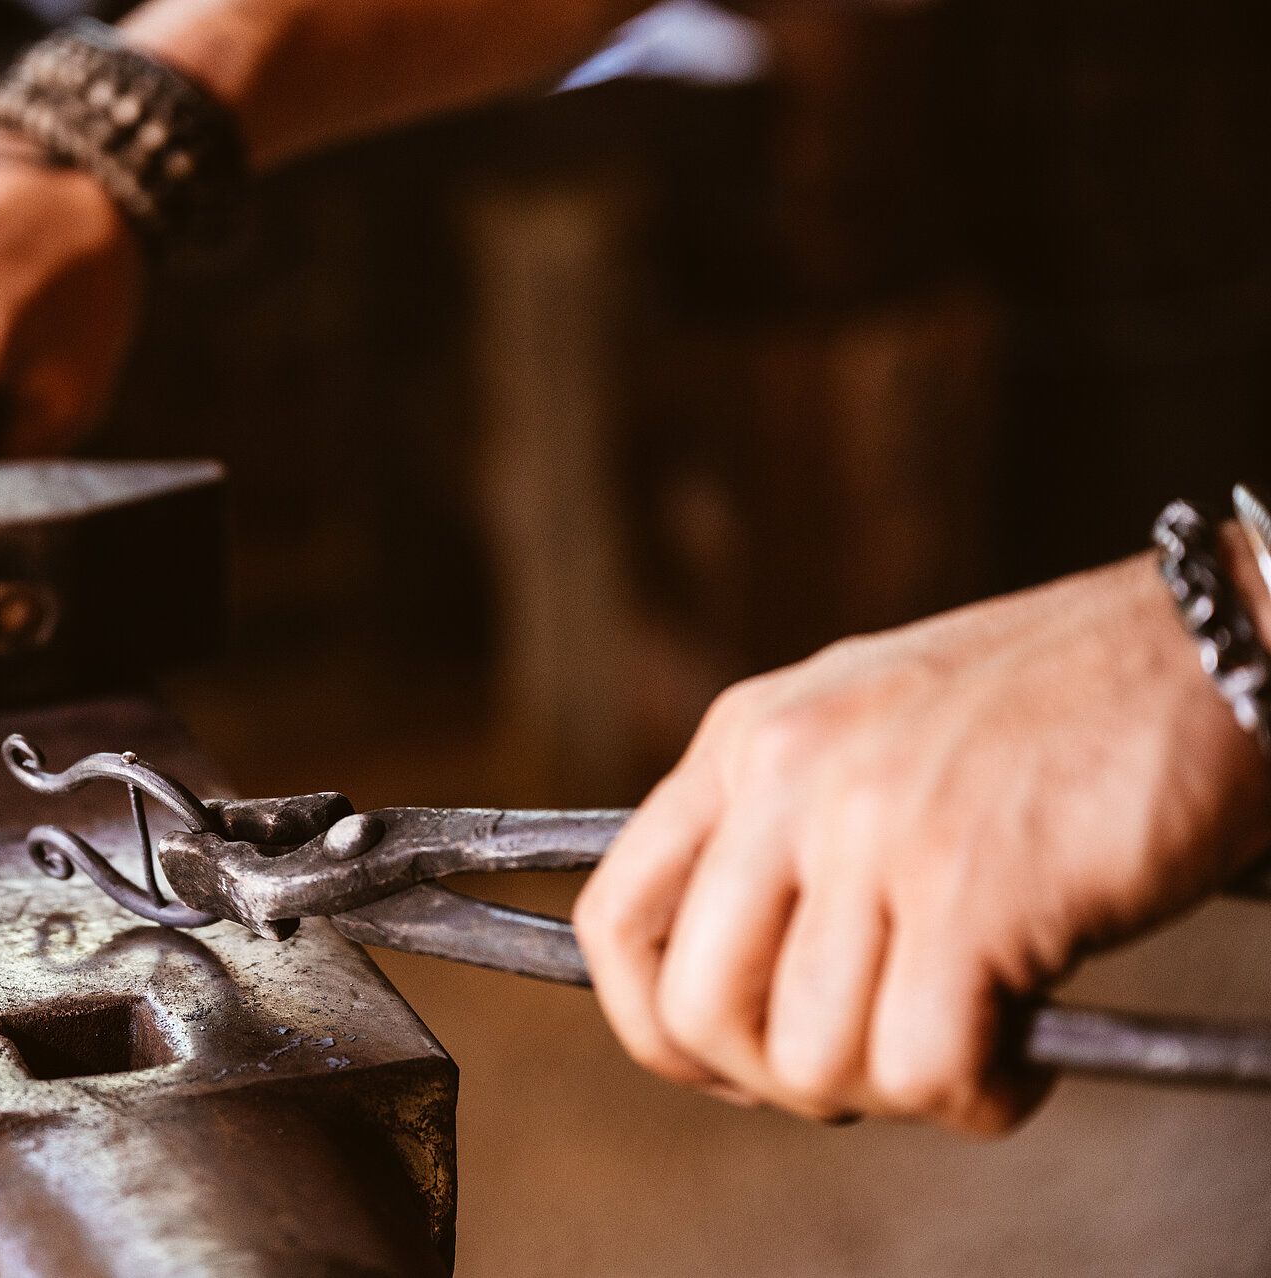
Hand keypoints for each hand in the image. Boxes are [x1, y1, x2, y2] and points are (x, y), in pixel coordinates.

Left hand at [573, 541, 1270, 1133]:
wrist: (1213, 648)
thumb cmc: (1054, 710)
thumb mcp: (866, 732)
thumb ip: (782, 835)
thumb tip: (738, 992)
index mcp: (747, 741)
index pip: (613, 918)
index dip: (655, 1027)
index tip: (730, 1064)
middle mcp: (788, 777)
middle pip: (696, 1010)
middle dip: (776, 1079)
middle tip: (872, 1064)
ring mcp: (873, 829)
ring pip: (808, 1058)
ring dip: (893, 1091)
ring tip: (971, 1041)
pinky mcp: (972, 889)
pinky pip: (925, 1072)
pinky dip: (980, 1100)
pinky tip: (1024, 1057)